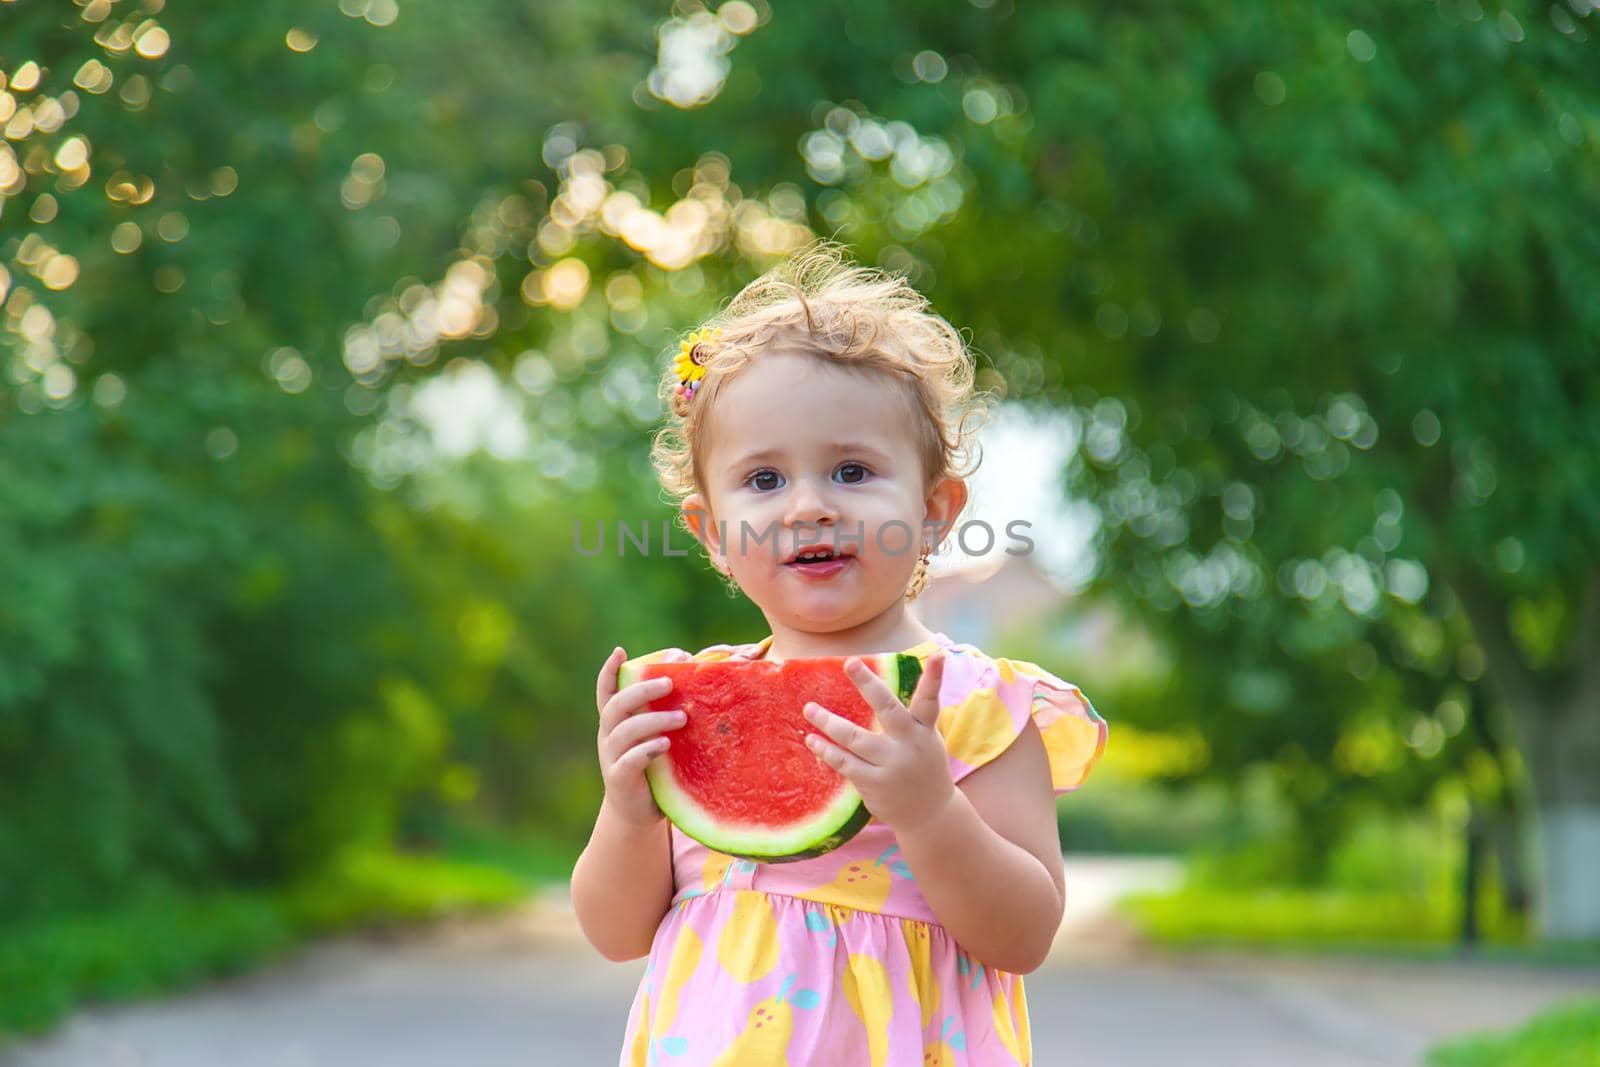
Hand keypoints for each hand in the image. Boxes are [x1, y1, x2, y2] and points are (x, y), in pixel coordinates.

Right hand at [594, 646, 688, 830]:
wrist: (638, 811)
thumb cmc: (654, 765)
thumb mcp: (656, 736)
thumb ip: (665, 713)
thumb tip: (698, 682)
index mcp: (616, 722)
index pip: (606, 692)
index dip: (609, 671)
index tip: (620, 652)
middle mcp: (609, 736)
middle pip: (616, 706)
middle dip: (641, 690)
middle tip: (669, 682)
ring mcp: (611, 758)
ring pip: (624, 732)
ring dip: (652, 720)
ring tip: (681, 717)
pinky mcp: (619, 780)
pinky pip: (630, 761)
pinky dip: (646, 750)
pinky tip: (665, 744)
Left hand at [802, 652, 955, 835]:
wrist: (930, 815)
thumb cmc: (923, 766)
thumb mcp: (926, 739)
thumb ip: (910, 717)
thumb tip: (882, 687)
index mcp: (924, 730)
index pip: (930, 700)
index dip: (935, 678)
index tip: (939, 655)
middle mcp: (910, 744)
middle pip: (888, 709)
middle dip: (869, 684)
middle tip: (850, 662)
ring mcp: (891, 765)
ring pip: (854, 738)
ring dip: (828, 722)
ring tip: (809, 709)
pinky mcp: (874, 783)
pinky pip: (844, 762)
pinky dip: (826, 750)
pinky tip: (812, 739)